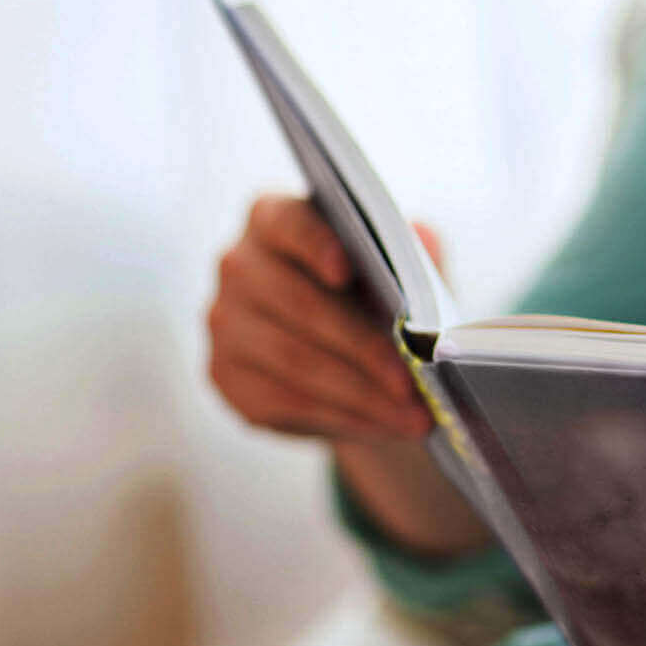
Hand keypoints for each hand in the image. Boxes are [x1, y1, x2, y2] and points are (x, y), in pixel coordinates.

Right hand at [206, 194, 436, 440]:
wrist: (344, 348)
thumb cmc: (374, 289)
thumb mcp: (399, 264)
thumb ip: (412, 247)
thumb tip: (422, 238)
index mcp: (274, 218)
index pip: (286, 222)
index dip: (314, 243)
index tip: (348, 270)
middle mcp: (238, 265)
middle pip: (299, 305)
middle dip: (364, 347)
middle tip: (415, 379)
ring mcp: (223, 322)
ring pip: (295, 362)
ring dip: (362, 394)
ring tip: (414, 415)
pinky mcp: (225, 375)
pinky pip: (285, 402)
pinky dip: (344, 418)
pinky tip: (384, 427)